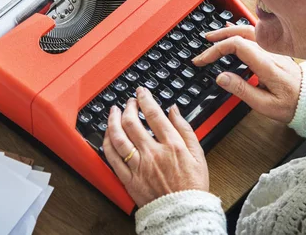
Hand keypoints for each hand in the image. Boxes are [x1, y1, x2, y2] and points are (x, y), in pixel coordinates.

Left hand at [103, 87, 208, 206]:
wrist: (183, 212)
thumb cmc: (192, 185)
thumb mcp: (198, 154)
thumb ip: (185, 129)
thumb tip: (174, 110)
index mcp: (171, 145)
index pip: (154, 114)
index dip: (145, 98)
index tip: (141, 92)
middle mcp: (153, 153)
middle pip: (132, 122)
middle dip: (128, 107)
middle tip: (128, 102)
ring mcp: (138, 166)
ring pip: (118, 137)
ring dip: (113, 120)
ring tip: (113, 111)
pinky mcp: (128, 179)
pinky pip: (112, 158)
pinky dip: (107, 142)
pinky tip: (108, 134)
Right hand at [192, 24, 301, 123]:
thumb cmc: (291, 105)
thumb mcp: (265, 105)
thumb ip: (242, 90)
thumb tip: (221, 77)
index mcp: (266, 65)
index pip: (237, 45)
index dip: (216, 50)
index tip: (203, 60)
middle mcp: (270, 53)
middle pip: (241, 33)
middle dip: (219, 37)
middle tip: (204, 44)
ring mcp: (273, 50)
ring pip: (248, 30)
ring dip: (228, 31)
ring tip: (213, 36)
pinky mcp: (275, 51)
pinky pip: (255, 34)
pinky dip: (240, 31)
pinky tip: (233, 31)